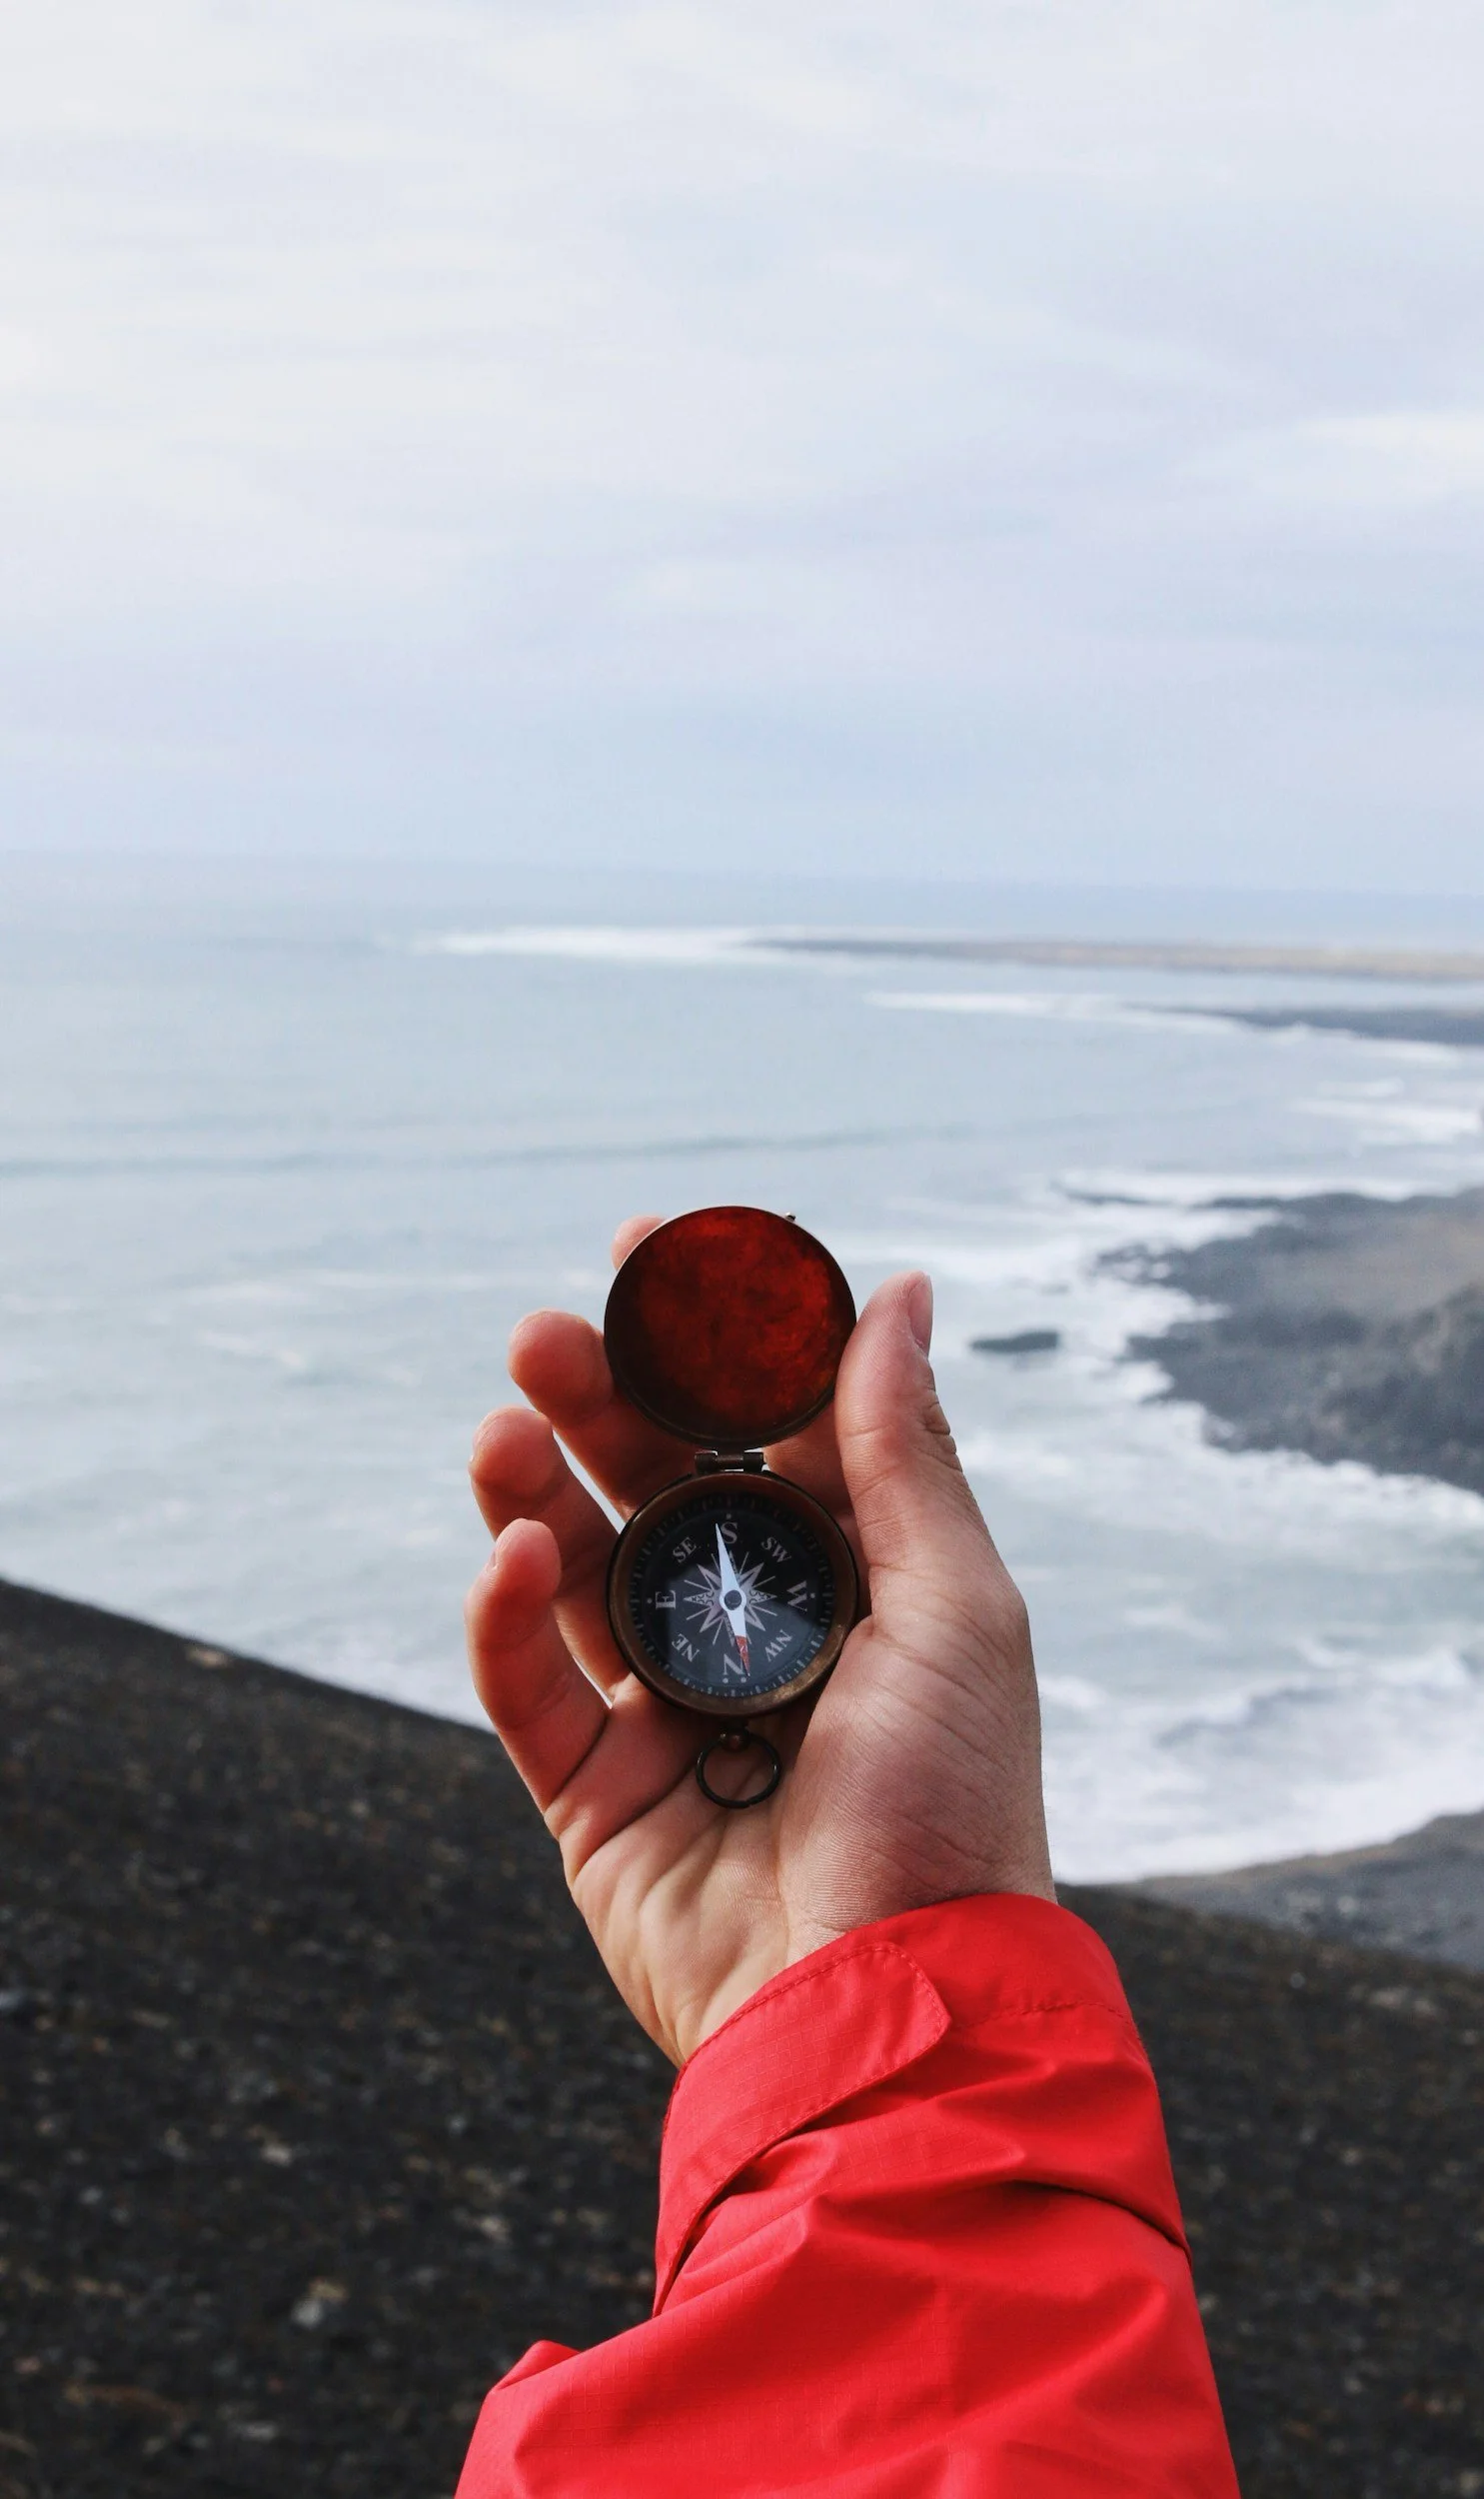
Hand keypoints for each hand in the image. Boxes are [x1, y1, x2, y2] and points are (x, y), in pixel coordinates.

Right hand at [466, 1216, 1054, 2066]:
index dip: (709, 1341)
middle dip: (601, 1406)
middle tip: (546, 1334)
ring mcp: (669, 1713)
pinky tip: (508, 1554)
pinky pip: (533, 1689)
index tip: (653, 1251)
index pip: (766, 1432)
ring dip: (535, 1492)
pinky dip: (507, 1620)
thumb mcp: (953, 1609)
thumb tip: (898, 1290)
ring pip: (579, 1574)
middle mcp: (759, 1634)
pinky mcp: (595, 1795)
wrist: (886, 2015)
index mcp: (856, 1581)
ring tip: (503, 1426)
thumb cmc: (953, 1811)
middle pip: (656, 1491)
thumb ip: (901, 1451)